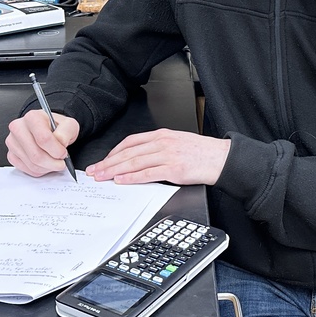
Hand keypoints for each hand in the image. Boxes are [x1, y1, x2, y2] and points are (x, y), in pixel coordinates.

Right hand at [6, 109, 80, 176]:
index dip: (56, 150)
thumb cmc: (55, 127)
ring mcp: (12, 142)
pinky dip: (39, 170)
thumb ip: (66, 133)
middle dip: (53, 163)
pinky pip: (27, 169)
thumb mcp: (69, 125)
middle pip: (36, 155)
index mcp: (32, 117)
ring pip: (32, 164)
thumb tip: (60, 144)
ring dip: (47, 167)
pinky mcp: (11, 154)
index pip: (44, 139)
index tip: (63, 153)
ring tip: (54, 162)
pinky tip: (45, 163)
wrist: (47, 130)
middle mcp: (18, 128)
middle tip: (61, 162)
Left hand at [86, 129, 229, 185]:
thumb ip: (158, 148)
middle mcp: (162, 142)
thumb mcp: (177, 143)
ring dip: (114, 170)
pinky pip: (147, 173)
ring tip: (102, 177)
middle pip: (128, 152)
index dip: (113, 152)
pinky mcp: (174, 168)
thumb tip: (139, 159)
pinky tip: (121, 181)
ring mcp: (167, 155)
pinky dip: (132, 177)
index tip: (102, 160)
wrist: (221, 158)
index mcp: (162, 135)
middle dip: (107, 162)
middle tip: (94, 171)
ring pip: (134, 162)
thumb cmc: (201, 153)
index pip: (130, 141)